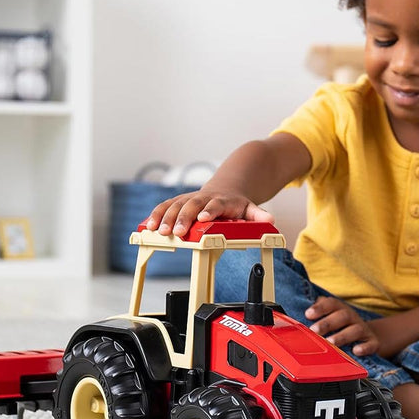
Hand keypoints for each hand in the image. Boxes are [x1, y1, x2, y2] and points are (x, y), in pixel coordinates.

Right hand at [144, 190, 273, 236]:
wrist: (227, 185)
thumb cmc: (237, 202)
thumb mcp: (250, 208)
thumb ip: (258, 215)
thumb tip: (271, 220)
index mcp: (222, 200)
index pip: (216, 204)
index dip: (210, 210)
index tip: (204, 218)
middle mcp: (203, 198)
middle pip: (192, 205)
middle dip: (183, 218)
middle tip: (177, 232)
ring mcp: (190, 198)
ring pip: (175, 205)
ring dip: (166, 217)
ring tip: (157, 231)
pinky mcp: (179, 201)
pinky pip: (165, 206)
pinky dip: (156, 215)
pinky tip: (148, 226)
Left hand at [305, 297, 380, 356]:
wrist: (368, 335)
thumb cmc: (341, 326)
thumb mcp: (330, 317)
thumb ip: (316, 315)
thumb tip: (293, 318)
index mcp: (340, 309)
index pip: (331, 303)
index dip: (320, 308)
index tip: (308, 314)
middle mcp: (352, 317)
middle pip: (342, 316)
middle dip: (327, 323)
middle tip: (314, 330)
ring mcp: (363, 329)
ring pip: (355, 330)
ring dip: (342, 336)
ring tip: (331, 342)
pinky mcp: (372, 342)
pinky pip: (371, 344)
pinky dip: (364, 347)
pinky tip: (356, 351)